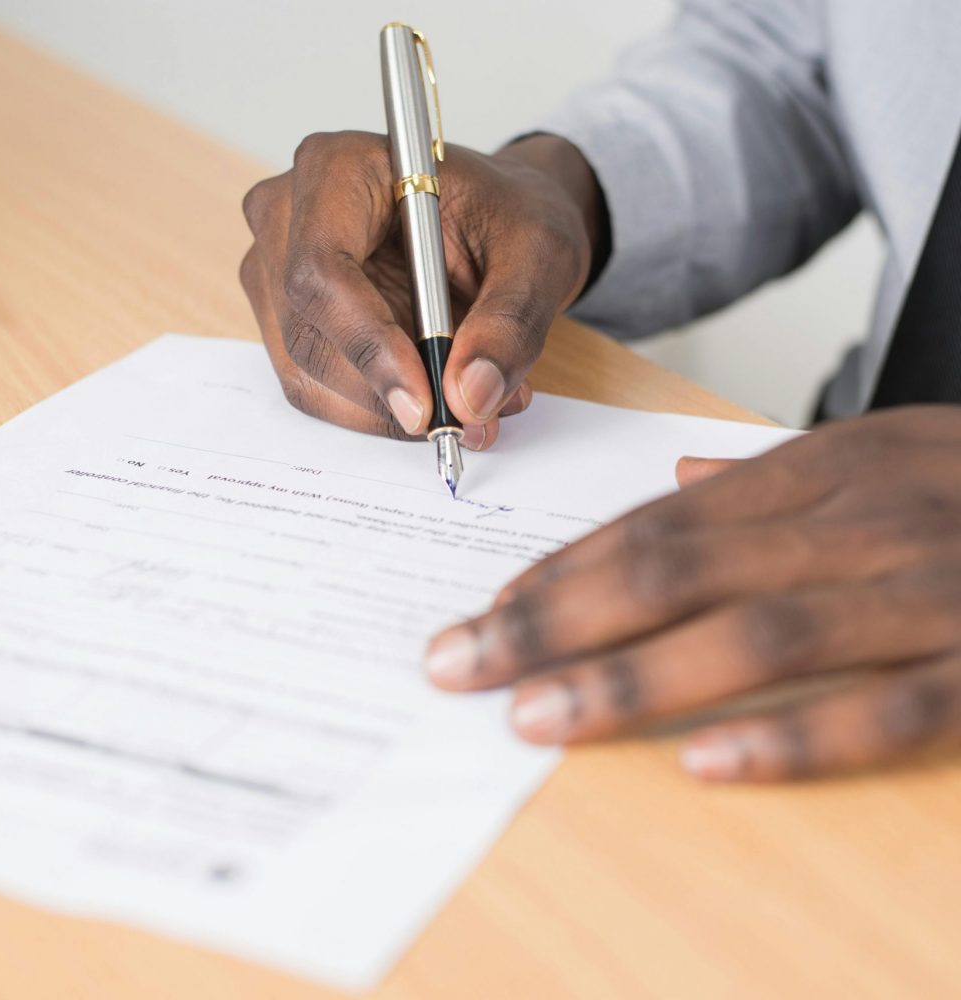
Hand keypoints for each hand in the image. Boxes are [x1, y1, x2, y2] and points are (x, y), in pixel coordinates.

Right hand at [240, 132, 602, 448]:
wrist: (497, 223)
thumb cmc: (510, 216)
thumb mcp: (538, 256)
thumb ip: (509, 323)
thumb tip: (469, 396)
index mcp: (338, 168)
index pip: (322, 270)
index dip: (369, 345)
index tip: (424, 404)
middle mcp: (288, 217)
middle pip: (308, 333)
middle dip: (386, 393)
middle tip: (468, 419)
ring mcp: (277, 272)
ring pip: (309, 373)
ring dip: (387, 410)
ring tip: (471, 403)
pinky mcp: (290, 321)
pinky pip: (318, 389)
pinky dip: (379, 410)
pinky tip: (437, 394)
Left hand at [425, 408, 960, 780]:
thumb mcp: (880, 448)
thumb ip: (770, 472)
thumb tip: (677, 479)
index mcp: (818, 470)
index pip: (654, 522)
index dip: (561, 569)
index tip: (482, 612)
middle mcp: (853, 523)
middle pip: (672, 572)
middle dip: (553, 621)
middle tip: (459, 665)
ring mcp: (921, 594)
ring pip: (752, 638)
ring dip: (633, 681)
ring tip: (535, 720)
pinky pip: (882, 711)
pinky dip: (791, 740)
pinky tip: (702, 766)